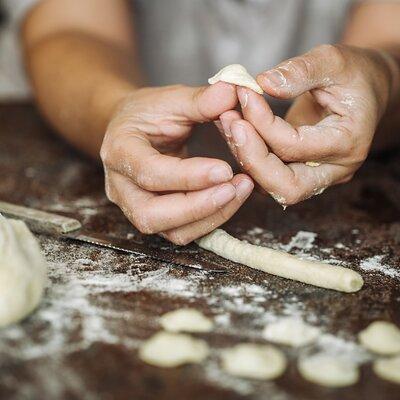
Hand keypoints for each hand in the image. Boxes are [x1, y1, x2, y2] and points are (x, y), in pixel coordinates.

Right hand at [100, 83, 253, 243]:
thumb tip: (233, 91)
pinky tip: (231, 198)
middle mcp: (121, 187)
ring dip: (210, 216)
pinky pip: (183, 232)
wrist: (133, 131)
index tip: (225, 169)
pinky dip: (210, 220)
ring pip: (170, 231)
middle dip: (198, 206)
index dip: (187, 176)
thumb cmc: (149, 114)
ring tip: (240, 190)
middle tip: (235, 187)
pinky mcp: (156, 217)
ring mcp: (135, 207)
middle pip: (152, 215)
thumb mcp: (170, 99)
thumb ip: (199, 99)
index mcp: (120, 151)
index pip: (149, 173)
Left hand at [219, 44, 396, 205]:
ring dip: (244, 157)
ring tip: (227, 120)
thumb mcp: (333, 61)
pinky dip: (247, 154)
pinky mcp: (298, 172)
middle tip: (229, 122)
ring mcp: (315, 175)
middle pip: (286, 187)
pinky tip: (233, 128)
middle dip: (251, 157)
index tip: (244, 94)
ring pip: (272, 186)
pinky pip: (267, 174)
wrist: (363, 90)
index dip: (263, 123)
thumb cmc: (353, 74)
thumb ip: (300, 71)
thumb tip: (264, 83)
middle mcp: (333, 169)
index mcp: (348, 143)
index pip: (295, 146)